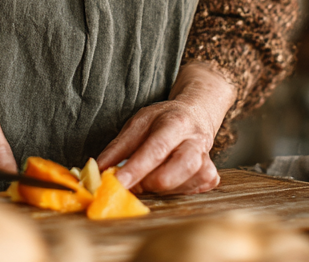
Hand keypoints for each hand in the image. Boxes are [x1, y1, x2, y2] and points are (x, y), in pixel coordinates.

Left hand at [96, 62, 236, 194]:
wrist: (197, 114)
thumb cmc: (164, 119)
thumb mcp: (139, 122)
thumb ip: (118, 147)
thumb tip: (98, 170)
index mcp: (175, 123)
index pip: (155, 150)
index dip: (134, 170)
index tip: (115, 184)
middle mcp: (195, 142)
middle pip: (172, 173)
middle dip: (147, 183)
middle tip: (132, 182)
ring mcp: (207, 161)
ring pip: (181, 187)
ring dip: (159, 188)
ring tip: (151, 177)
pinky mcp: (211, 177)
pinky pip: (189, 193)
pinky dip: (173, 191)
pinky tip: (169, 178)